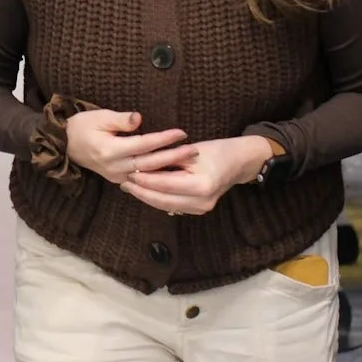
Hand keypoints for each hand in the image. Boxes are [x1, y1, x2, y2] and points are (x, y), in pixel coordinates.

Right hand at [63, 109, 188, 187]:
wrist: (64, 145)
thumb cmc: (82, 126)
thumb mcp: (98, 116)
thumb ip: (119, 119)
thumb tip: (139, 118)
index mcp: (109, 150)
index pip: (143, 144)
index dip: (163, 139)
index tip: (181, 133)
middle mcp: (114, 166)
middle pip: (150, 163)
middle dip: (174, 156)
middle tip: (194, 150)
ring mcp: (116, 176)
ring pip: (148, 175)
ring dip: (169, 169)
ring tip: (188, 162)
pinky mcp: (117, 179)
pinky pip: (142, 181)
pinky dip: (158, 177)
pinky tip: (173, 174)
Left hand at [120, 135, 275, 216]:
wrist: (238, 162)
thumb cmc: (215, 151)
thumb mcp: (190, 151)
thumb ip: (167, 160)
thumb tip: (140, 165)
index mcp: (201, 185)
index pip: (164, 184)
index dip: (144, 179)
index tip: (127, 172)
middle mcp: (202, 202)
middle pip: (163, 200)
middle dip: (141, 192)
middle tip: (123, 182)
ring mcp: (201, 209)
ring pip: (166, 206)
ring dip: (147, 198)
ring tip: (130, 187)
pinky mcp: (199, 210)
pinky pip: (173, 206)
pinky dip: (158, 199)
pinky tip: (146, 192)